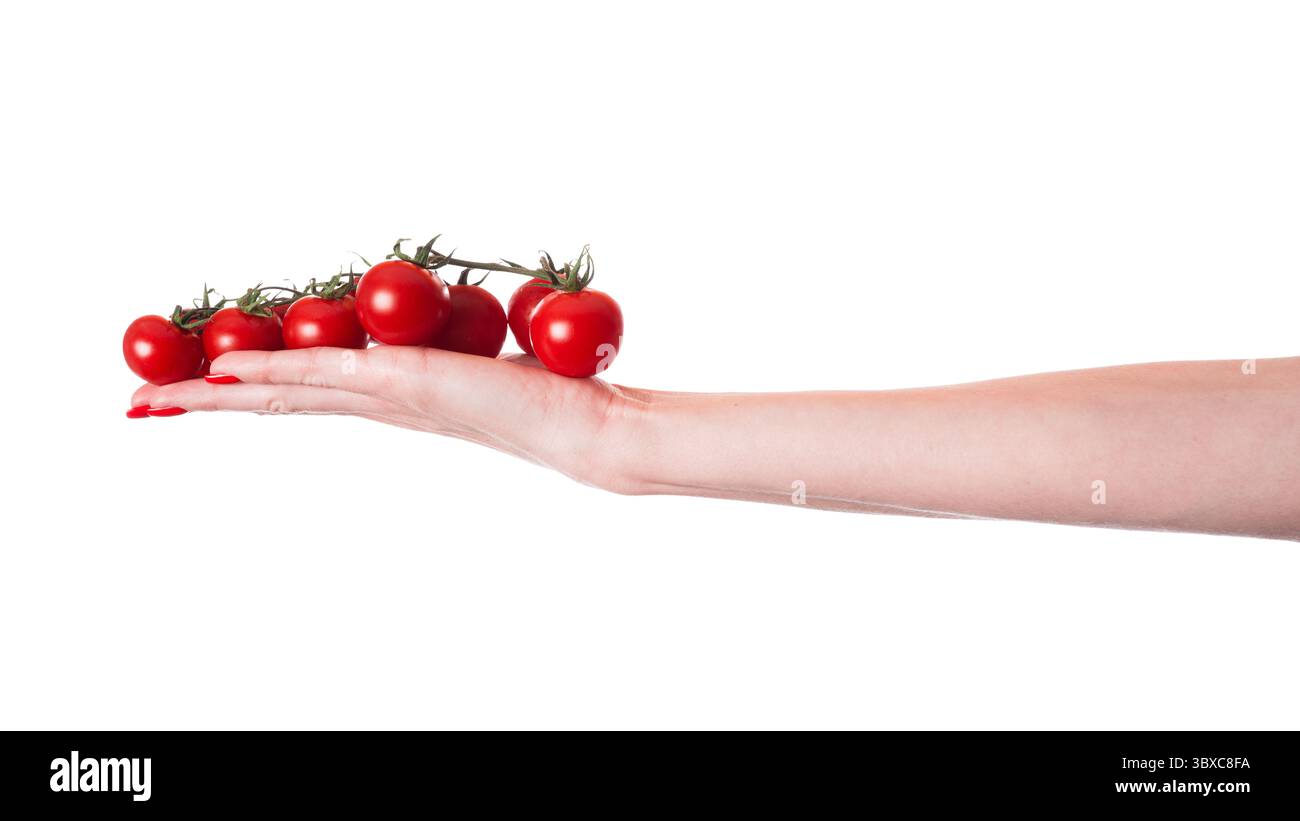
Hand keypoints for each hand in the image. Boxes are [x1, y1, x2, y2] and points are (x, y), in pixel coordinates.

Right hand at [130, 346, 647, 490]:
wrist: (589, 427)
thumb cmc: (548, 395)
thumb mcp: (481, 360)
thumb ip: (446, 348)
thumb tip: (443, 331)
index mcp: (388, 396)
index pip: (298, 393)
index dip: (238, 391)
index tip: (189, 390)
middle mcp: (377, 402)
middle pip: (271, 399)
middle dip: (201, 401)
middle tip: (136, 404)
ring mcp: (387, 396)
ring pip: (281, 392)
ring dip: (212, 394)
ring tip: (149, 398)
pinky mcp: (407, 383)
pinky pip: (322, 374)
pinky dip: (269, 370)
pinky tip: (222, 369)